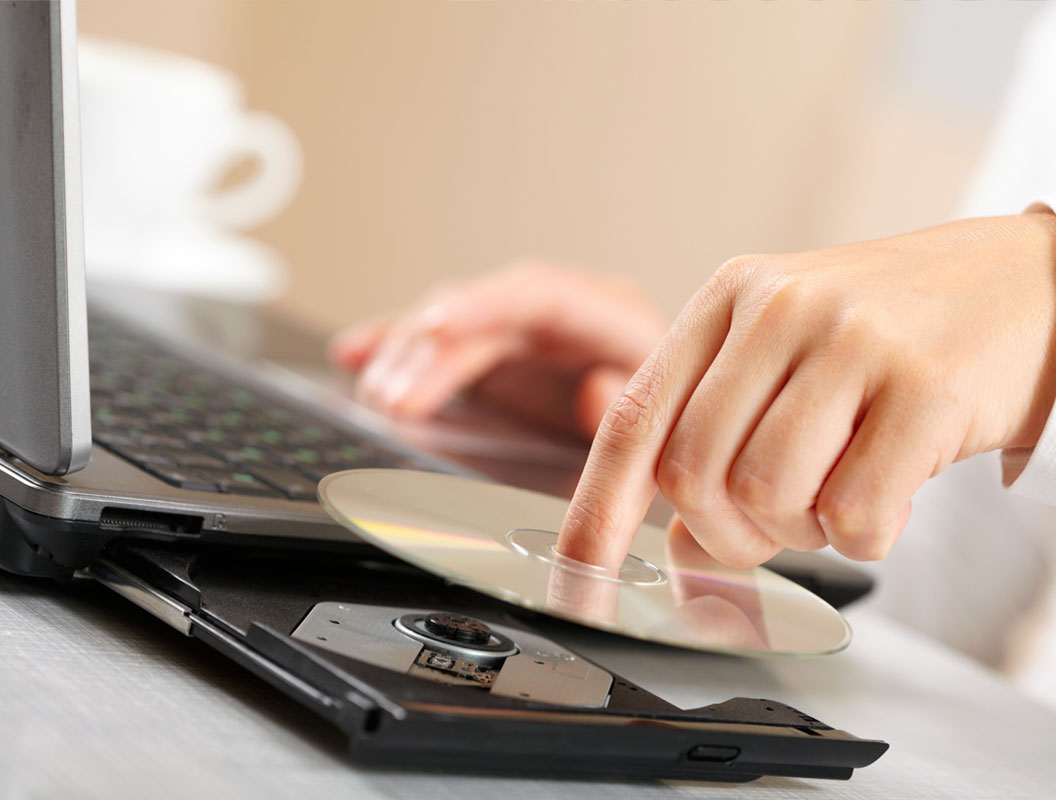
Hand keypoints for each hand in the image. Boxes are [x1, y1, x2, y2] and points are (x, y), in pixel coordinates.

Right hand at [328, 262, 666, 436]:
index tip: (433, 325)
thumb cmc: (674, 423)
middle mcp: (561, 310)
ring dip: (408, 358)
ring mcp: (525, 330)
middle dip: (431, 351)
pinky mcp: (499, 354)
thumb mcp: (668, 423)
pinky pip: (441, 345)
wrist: (677, 426)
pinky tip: (354, 355)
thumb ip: (633, 406)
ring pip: (452, 326)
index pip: (537, 293)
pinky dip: (397, 350)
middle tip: (394, 399)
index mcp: (609, 313)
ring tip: (377, 397)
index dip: (481, 305)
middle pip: (482, 313)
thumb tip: (596, 390)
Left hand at [557, 211, 1055, 566]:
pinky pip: (855, 513)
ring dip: (800, 531)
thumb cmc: (893, 335)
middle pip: (695, 472)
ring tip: (839, 495)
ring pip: (768, 496)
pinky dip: (863, 537)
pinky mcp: (926, 385)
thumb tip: (679, 545)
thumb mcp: (790, 365)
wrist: (1023, 288)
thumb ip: (722, 441)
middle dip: (728, 533)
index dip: (597, 506)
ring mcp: (854, 340)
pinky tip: (887, 498)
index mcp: (732, 298)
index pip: (635, 415)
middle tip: (773, 526)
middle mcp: (782, 307)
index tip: (579, 568)